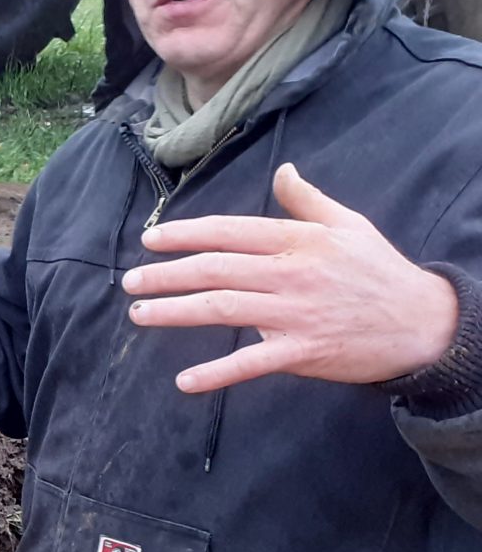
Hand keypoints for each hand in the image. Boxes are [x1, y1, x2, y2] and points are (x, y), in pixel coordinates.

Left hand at [122, 163, 459, 393]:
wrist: (421, 322)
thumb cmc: (378, 271)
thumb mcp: (349, 225)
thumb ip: (308, 201)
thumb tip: (284, 171)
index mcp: (299, 241)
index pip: (230, 232)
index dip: (187, 235)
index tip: (151, 241)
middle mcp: (291, 273)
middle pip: (216, 270)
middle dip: (166, 275)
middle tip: (130, 282)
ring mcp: (295, 314)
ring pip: (223, 309)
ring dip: (175, 312)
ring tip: (140, 315)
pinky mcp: (302, 352)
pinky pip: (251, 363)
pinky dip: (216, 373)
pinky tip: (184, 381)